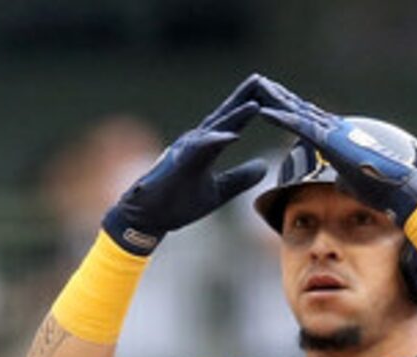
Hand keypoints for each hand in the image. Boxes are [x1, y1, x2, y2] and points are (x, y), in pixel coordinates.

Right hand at [100, 74, 287, 252]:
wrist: (149, 217)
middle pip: (223, 116)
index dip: (247, 108)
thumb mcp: (219, 190)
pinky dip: (216, 140)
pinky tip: (233, 135)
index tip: (267, 93)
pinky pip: (200, 150)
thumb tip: (264, 166)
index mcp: (205, 147)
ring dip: (234, 116)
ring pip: (214, 129)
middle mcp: (196, 142)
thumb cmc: (180, 202)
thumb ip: (240, 178)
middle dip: (242, 97)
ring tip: (254, 103)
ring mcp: (186, 150)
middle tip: (261, 79)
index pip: (230, 123)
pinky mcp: (179, 164)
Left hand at [257, 93, 416, 220]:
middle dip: (280, 96)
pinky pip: (298, 126)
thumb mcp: (357, 183)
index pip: (312, 120)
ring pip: (297, 111)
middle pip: (302, 109)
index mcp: (341, 138)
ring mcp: (332, 133)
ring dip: (275, 99)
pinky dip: (280, 117)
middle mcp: (336, 129)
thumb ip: (345, 178)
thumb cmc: (384, 190)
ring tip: (255, 87)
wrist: (400, 189)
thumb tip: (339, 183)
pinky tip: (262, 111)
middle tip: (259, 83)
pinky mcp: (329, 142)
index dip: (294, 110)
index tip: (277, 101)